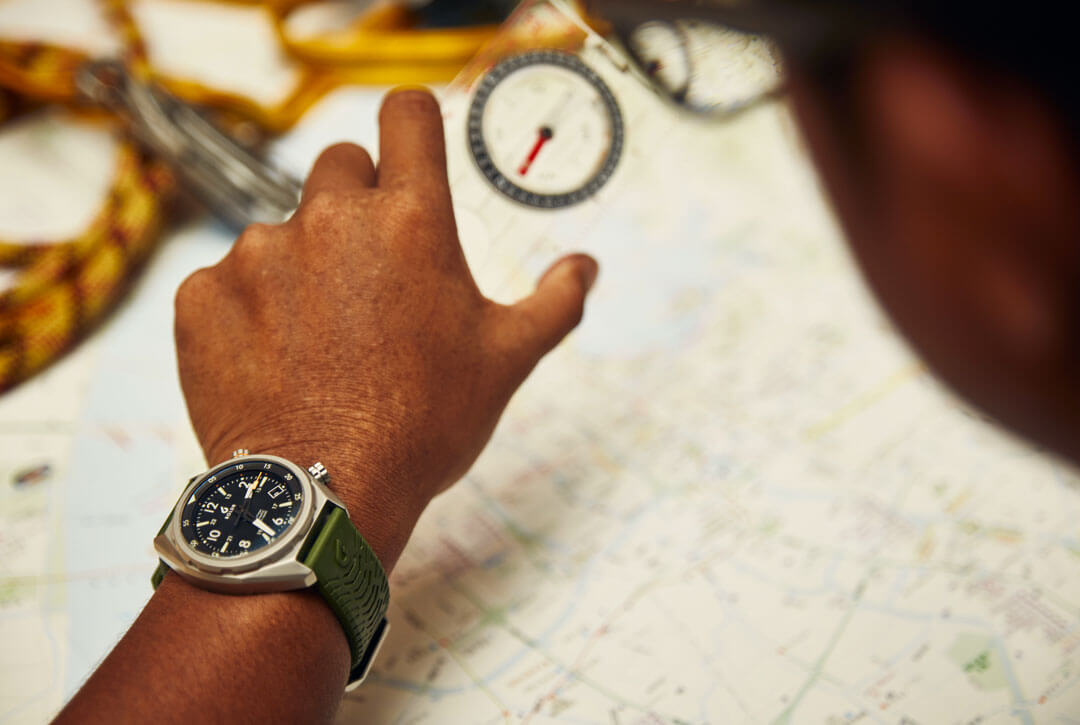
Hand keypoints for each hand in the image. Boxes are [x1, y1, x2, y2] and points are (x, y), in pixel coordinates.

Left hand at [174, 88, 597, 568]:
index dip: (412, 124)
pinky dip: (248, 311)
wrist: (325, 495)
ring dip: (303, 268)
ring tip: (323, 343)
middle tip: (374, 277)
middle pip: (340, 166)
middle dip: (359, 205)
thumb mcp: (506, 361)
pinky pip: (227, 282)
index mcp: (412, 220)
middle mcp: (330, 218)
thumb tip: (586, 268)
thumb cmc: (425, 426)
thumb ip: (554, 302)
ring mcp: (257, 254)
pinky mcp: (202, 297)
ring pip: (283, 232)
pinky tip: (275, 364)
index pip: (407, 114)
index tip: (411, 147)